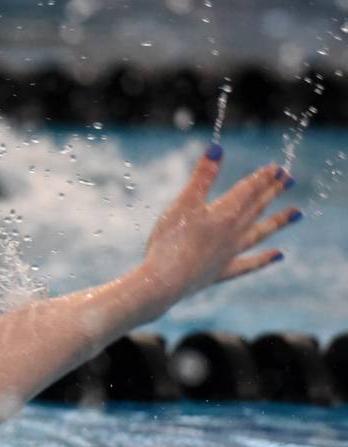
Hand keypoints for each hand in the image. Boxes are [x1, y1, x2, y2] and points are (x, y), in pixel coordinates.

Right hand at [139, 144, 300, 302]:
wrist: (164, 281)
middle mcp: (233, 233)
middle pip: (257, 208)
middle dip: (272, 192)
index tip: (277, 167)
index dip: (262, 177)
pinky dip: (264, 259)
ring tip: (297, 213)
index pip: (247, 191)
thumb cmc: (170, 241)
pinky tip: (279, 255)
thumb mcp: (183, 204)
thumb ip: (202, 177)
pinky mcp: (221, 272)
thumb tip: (217, 149)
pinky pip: (249, 264)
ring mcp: (229, 254)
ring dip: (278, 221)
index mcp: (224, 214)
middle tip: (289, 179)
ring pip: (260, 233)